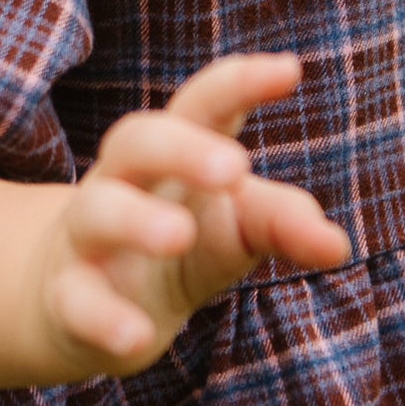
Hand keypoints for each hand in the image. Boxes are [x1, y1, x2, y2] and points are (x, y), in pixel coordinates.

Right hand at [31, 53, 348, 378]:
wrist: (82, 306)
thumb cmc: (180, 247)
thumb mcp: (235, 229)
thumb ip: (282, 223)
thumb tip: (337, 245)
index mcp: (172, 156)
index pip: (202, 105)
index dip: (240, 83)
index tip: (291, 70)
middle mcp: (122, 182)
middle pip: (136, 139)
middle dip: (182, 147)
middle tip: (235, 168)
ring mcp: (88, 238)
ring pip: (98, 211)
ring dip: (137, 220)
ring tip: (180, 235)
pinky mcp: (67, 299)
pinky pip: (77, 300)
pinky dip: (105, 316)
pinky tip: (138, 335)